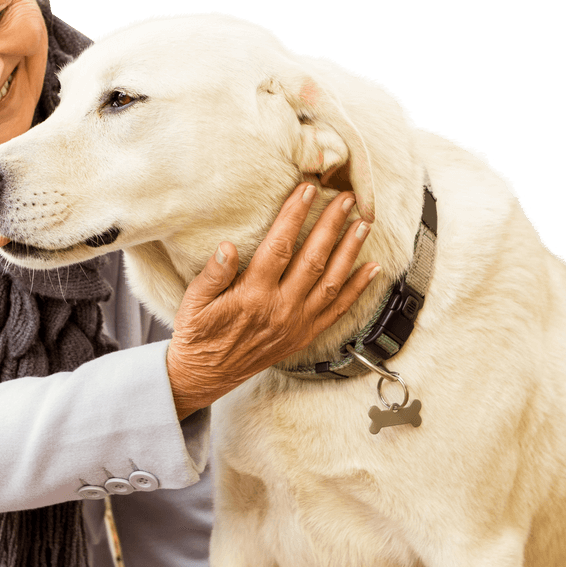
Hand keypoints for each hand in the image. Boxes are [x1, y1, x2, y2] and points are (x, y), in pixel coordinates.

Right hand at [167, 184, 378, 419]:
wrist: (205, 375)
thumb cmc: (198, 334)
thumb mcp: (194, 302)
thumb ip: (212, 274)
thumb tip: (227, 246)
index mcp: (253, 295)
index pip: (279, 247)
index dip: (294, 216)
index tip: (307, 191)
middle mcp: (280, 309)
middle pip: (313, 259)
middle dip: (331, 225)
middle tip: (346, 198)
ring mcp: (296, 324)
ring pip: (331, 282)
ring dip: (350, 251)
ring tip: (363, 224)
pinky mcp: (304, 335)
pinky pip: (337, 310)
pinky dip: (357, 288)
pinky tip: (372, 269)